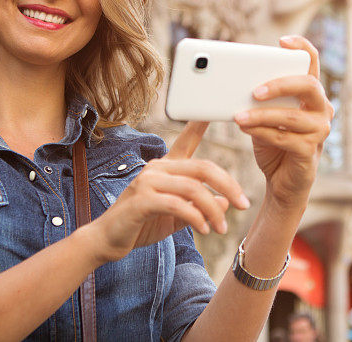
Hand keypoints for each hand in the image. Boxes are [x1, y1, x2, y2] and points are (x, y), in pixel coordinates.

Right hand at [87, 121, 249, 263]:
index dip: (202, 124)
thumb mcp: (176, 216)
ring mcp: (147, 182)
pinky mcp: (141, 200)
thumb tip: (224, 201)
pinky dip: (196, 218)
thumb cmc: (140, 225)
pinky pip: (178, 204)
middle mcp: (157, 168)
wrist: (107, 241)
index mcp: (166, 167)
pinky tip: (204, 230)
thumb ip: (198, 207)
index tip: (218, 110)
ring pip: (194, 188)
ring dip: (213, 210)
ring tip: (222, 228)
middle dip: (229, 185)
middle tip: (244, 204)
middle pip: (203, 168)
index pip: (187, 140)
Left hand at [233, 35, 333, 210]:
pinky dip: (262, 132)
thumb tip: (232, 81)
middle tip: (254, 90)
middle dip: (280, 84)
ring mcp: (319, 131)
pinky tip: (245, 128)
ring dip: (261, 114)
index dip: (302, 47)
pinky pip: (285, 138)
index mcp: (311, 93)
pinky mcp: (310, 152)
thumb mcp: (263, 114)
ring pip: (292, 115)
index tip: (282, 41)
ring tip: (238, 115)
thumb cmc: (273, 141)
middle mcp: (322, 109)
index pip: (313, 62)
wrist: (280, 181)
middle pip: (308, 85)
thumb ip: (258, 98)